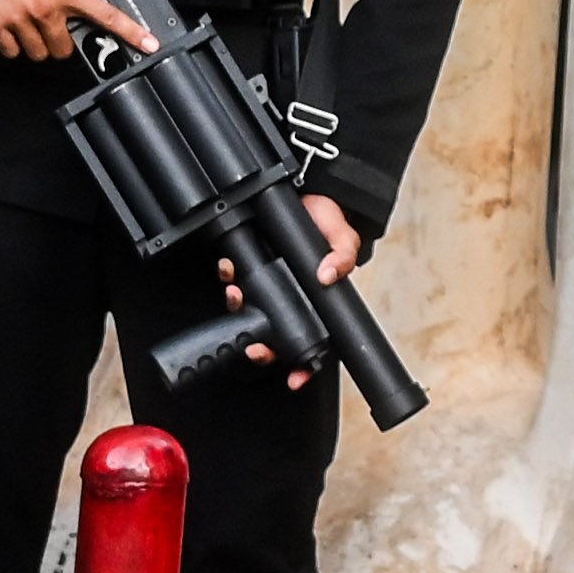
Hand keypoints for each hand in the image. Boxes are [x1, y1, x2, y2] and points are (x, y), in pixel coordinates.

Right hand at [0, 0, 155, 67]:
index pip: (105, 14)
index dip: (131, 31)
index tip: (147, 43)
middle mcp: (43, 7)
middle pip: (65, 49)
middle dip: (63, 40)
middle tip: (55, 24)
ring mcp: (18, 18)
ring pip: (39, 54)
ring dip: (39, 44)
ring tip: (32, 25)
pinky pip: (12, 51)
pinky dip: (15, 45)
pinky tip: (14, 28)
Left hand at [218, 194, 368, 387]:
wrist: (308, 193)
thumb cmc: (327, 220)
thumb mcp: (344, 238)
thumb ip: (342, 257)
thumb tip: (329, 276)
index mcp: (315, 301)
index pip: (311, 343)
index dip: (303, 367)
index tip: (295, 379)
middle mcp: (289, 297)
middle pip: (273, 337)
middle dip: (261, 348)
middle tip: (255, 347)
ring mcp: (267, 284)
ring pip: (249, 312)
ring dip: (239, 308)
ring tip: (236, 294)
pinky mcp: (250, 266)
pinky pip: (235, 282)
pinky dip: (229, 279)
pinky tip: (229, 271)